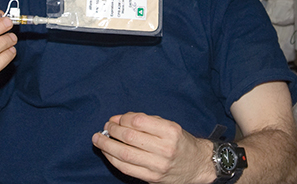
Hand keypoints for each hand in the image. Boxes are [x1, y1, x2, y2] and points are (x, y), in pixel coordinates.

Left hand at [92, 112, 215, 183]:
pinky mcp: (151, 177)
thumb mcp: (170, 126)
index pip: (139, 122)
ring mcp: (157, 165)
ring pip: (124, 154)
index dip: (123, 119)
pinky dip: (113, 159)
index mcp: (171, 131)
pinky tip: (107, 152)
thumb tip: (119, 119)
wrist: (197, 165)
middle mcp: (165, 148)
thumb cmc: (181, 142)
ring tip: (99, 139)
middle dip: (113, 130)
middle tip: (106, 127)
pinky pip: (126, 168)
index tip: (116, 118)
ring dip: (107, 145)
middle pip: (129, 137)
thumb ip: (146, 121)